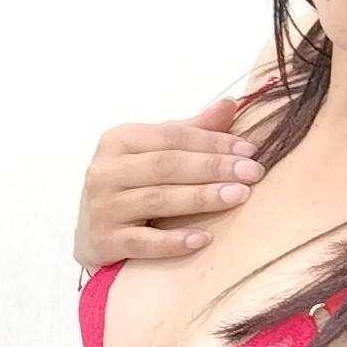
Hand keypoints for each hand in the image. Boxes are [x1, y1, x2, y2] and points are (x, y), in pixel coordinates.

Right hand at [74, 96, 266, 267]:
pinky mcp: (104, 241)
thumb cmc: (132, 185)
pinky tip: (204, 239)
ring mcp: (102, 207)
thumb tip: (231, 104)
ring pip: (157, 199)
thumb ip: (192, 130)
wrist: (93, 231)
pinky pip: (143, 242)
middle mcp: (106, 170)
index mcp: (119, 140)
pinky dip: (174, 241)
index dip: (213, 141)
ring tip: (238, 196)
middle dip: (213, 167)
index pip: (172, 136)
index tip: (249, 151)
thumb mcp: (155, 152)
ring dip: (201, 198)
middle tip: (253, 173)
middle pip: (166, 165)